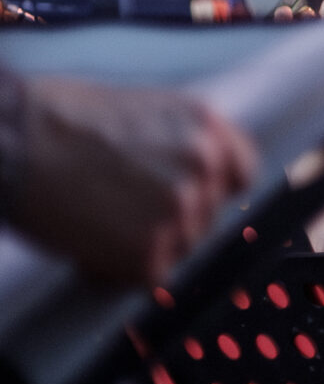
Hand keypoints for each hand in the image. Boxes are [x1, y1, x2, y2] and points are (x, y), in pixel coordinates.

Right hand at [13, 77, 258, 282]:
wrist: (11, 140)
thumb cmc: (57, 118)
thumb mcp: (142, 109)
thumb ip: (178, 141)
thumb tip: (190, 174)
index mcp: (206, 126)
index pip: (241, 172)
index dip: (212, 190)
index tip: (192, 201)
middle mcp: (203, 165)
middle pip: (207, 215)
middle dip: (170, 220)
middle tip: (120, 213)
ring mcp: (179, 209)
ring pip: (180, 246)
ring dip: (145, 245)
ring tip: (97, 223)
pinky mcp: (147, 248)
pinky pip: (148, 274)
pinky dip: (119, 269)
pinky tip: (89, 246)